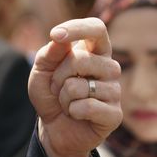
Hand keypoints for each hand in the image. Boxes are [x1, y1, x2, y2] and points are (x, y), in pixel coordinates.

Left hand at [28, 18, 121, 156]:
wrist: (54, 128)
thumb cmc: (51, 94)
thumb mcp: (41, 71)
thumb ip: (49, 53)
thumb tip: (60, 39)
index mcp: (94, 51)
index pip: (97, 28)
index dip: (78, 29)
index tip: (56, 35)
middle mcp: (109, 68)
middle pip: (82, 59)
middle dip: (58, 75)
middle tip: (57, 87)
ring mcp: (115, 91)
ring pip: (80, 86)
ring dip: (63, 96)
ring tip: (67, 101)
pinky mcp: (115, 114)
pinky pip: (86, 106)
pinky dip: (72, 110)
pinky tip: (76, 114)